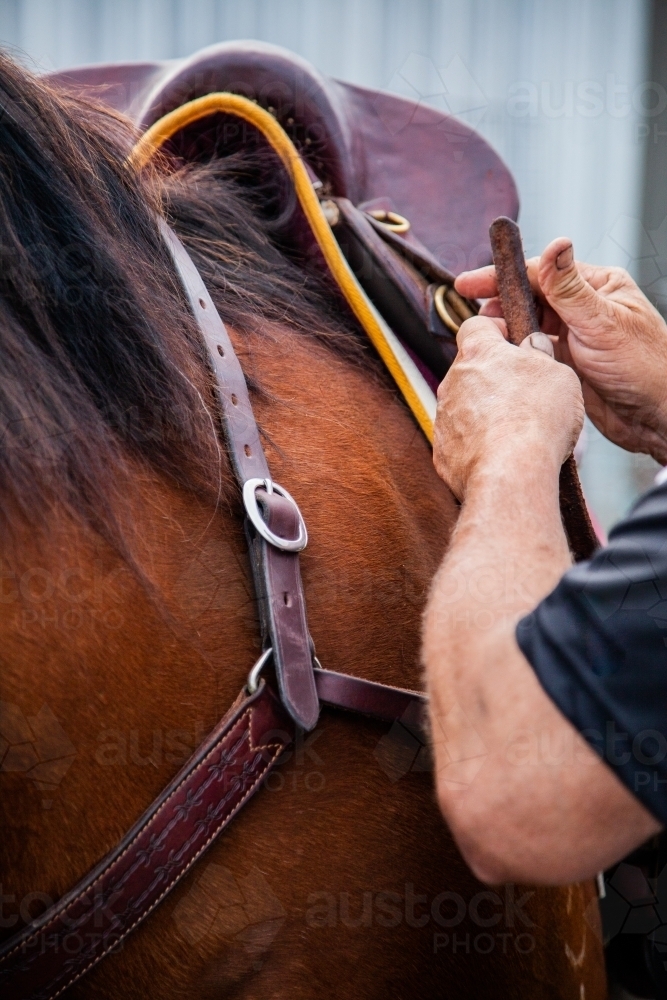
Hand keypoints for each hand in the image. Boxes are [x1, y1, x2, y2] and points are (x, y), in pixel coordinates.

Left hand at [434, 316, 583, 499]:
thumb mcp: (558, 374)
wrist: (510, 472)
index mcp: (480, 352)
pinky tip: (500, 452)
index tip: (512, 340)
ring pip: (464, 404)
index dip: (494, 329)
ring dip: (485, 410)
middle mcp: (453, 381)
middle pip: (470, 368)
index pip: (476, 325)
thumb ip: (541, 355)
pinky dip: (477, 442)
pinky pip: (460, 438)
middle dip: (493, 375)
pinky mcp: (442, 450)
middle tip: (522, 391)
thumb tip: (533, 345)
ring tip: (515, 428)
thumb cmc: (537, 419)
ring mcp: (444, 416)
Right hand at [455, 239, 666, 462]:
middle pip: (531, 297)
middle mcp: (585, 308)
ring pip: (529, 326)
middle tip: (471, 315)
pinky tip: (500, 358)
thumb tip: (555, 245)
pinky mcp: (568, 364)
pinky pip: (534, 352)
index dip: (501, 276)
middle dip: (499, 303)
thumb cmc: (645, 367)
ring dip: (506, 330)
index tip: (468, 283)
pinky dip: (515, 353)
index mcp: (598, 286)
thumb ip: (570, 288)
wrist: (658, 417)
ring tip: (482, 339)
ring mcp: (576, 337)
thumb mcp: (601, 323)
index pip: (540, 273)